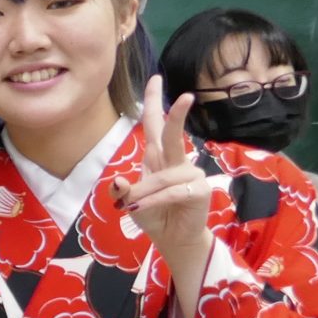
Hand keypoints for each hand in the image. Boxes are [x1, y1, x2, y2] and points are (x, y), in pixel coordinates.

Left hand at [113, 78, 213, 287]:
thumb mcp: (129, 202)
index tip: (155, 78)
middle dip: (177, 114)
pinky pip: (172, 191)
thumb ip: (122, 191)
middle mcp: (175, 161)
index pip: (155, 124)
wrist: (172, 238)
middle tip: (187, 96)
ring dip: (144, 192)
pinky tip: (143, 209)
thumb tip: (118, 180)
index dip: (154, 102)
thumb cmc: (152, 214)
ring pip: (163, 176)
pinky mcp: (199, 191)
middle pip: (172, 133)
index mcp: (157, 157)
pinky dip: (153, 201)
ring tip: (135, 206)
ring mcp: (190, 175)